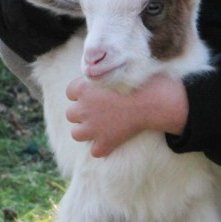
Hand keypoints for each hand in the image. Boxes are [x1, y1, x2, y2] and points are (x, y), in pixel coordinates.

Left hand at [64, 74, 188, 157]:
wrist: (150, 101)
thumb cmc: (137, 82)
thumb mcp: (115, 71)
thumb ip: (102, 75)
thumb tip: (101, 75)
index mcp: (84, 88)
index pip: (70, 92)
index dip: (81, 94)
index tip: (93, 94)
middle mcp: (83, 108)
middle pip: (71, 114)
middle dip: (82, 113)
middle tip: (99, 111)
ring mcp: (93, 128)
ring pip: (76, 134)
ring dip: (86, 132)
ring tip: (100, 127)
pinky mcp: (105, 142)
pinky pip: (95, 151)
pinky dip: (102, 148)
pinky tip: (111, 141)